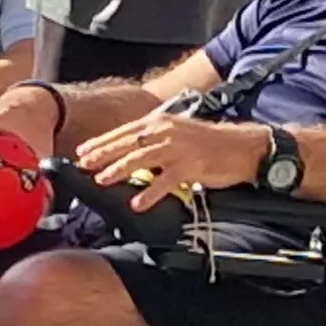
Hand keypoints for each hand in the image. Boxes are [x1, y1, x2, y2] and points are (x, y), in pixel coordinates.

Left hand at [78, 112, 268, 211]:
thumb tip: (128, 156)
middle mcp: (167, 132)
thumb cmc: (209, 143)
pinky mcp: (192, 165)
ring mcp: (179, 148)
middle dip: (103, 154)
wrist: (243, 146)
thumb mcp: (177, 135)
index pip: (125, 131)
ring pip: (142, 158)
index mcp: (161, 123)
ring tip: (102, 180)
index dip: (102, 141)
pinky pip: (166, 181)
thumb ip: (153, 143)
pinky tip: (138, 202)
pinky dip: (150, 192)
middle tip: (83, 165)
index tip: (82, 151)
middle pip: (128, 143)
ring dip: (120, 169)